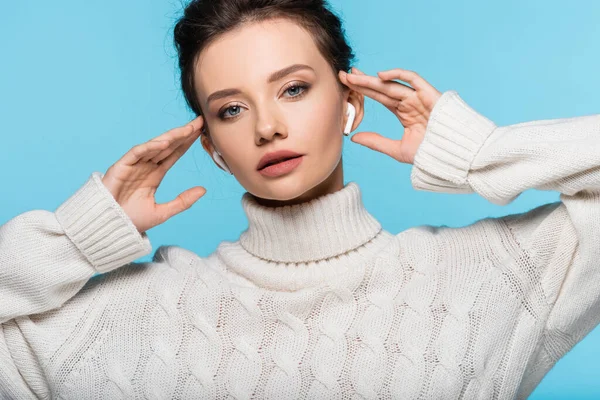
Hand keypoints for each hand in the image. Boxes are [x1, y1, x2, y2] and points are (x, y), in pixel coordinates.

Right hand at [101, 116, 206, 233]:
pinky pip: (137, 152)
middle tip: (199, 122)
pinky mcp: (121, 166)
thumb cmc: (131, 220)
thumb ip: (183, 201)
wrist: (109, 227)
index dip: (186, 143)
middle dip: (183, 134)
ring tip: (187, 129)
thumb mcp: (163, 212)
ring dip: (171, 137)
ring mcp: (134, 165)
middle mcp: (145, 166)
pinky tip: (164, 142)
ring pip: (155, 146)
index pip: (174, 154)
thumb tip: (203, 190)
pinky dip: (150, 146)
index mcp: (155, 174)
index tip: (201, 132)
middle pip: (167, 146)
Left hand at [338, 67, 441, 164]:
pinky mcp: (429, 94)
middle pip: (382, 88)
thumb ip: (376, 142)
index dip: (362, 90)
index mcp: (403, 112)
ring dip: (372, 79)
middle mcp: (410, 102)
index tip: (345, 85)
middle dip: (363, 81)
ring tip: (353, 76)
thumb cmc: (430, 154)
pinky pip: (413, 79)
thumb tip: (354, 137)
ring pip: (392, 84)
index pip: (379, 97)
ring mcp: (419, 97)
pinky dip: (398, 74)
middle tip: (343, 75)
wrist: (451, 157)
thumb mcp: (397, 149)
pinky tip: (380, 76)